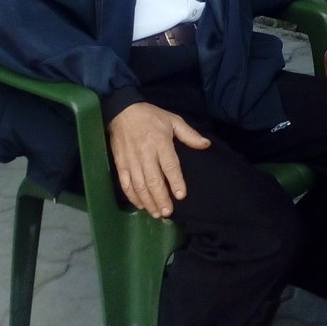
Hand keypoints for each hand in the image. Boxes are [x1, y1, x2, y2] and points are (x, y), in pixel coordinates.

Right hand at [106, 102, 208, 217]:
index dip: (175, 181)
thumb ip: (189, 134)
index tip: (181, 195)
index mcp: (160, 143)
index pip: (169, 166)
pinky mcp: (120, 164)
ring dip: (148, 201)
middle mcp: (145, 154)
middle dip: (161, 198)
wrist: (122, 111)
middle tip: (168, 212)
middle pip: (153, 180)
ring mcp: (131, 160)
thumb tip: (206, 144)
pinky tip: (140, 205)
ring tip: (156, 213)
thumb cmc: (151, 117)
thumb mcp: (173, 120)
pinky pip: (125, 183)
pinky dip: (132, 196)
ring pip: (139, 185)